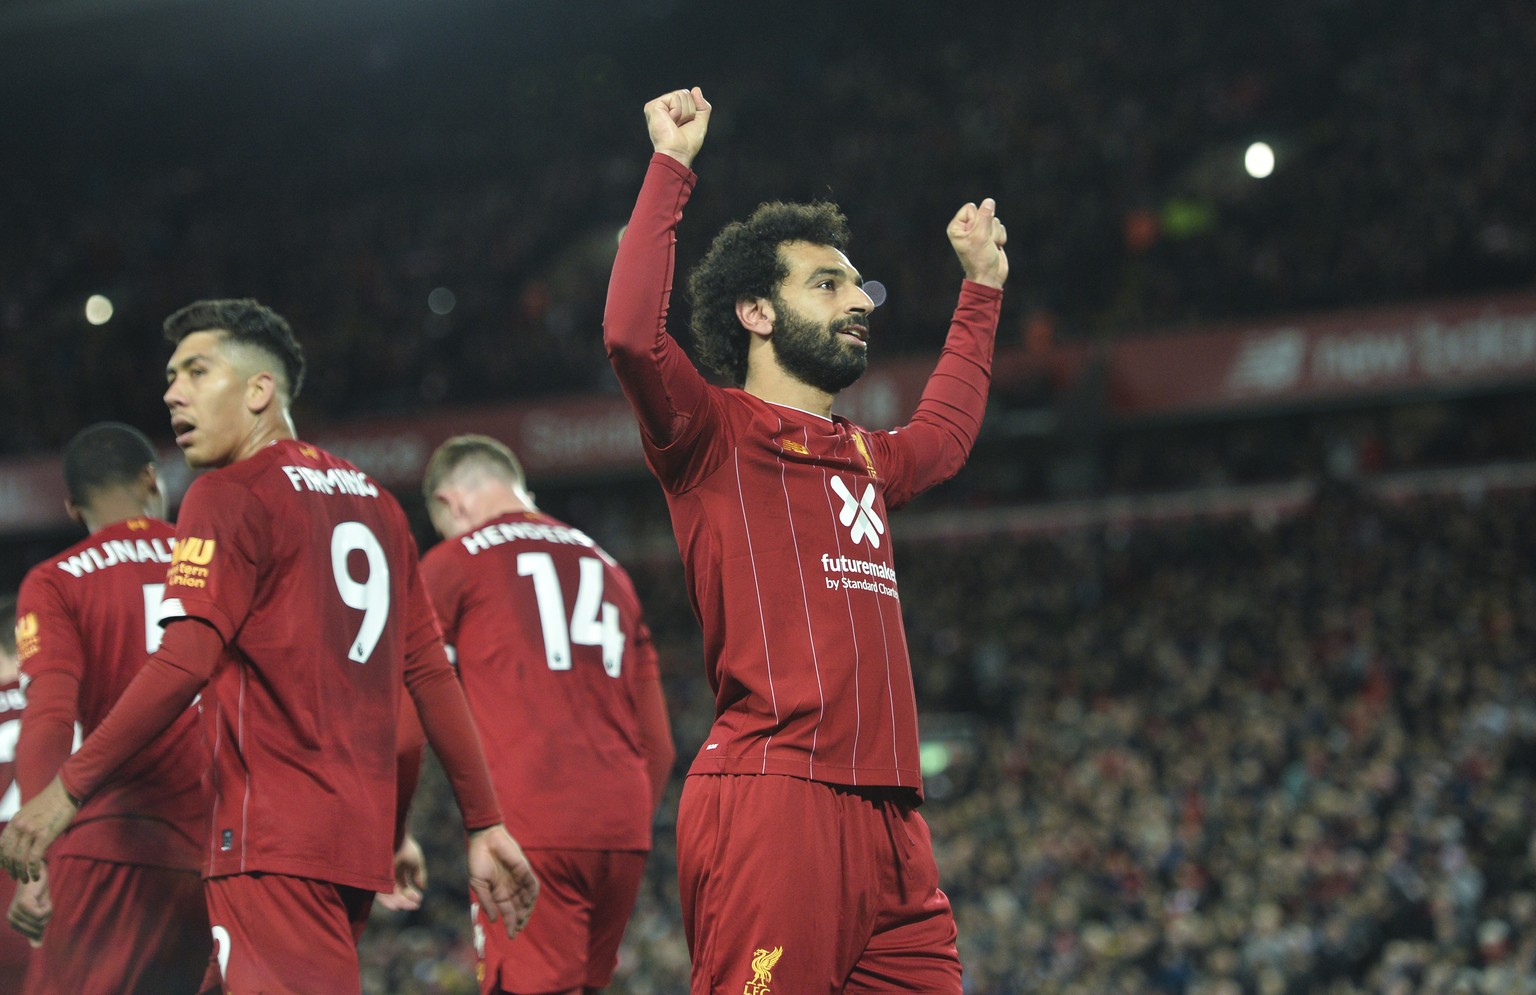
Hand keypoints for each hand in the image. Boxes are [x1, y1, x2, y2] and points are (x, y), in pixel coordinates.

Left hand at [0, 778, 78, 881]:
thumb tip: (23, 837)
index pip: (1, 845)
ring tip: (26, 880)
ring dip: (21, 873)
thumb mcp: (29, 811)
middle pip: (9, 854)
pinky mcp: (45, 835)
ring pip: (20, 859)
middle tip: (16, 877)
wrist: (65, 791)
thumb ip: (23, 824)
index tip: (7, 868)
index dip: (2, 860)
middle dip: (11, 869)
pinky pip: (34, 858)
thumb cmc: (51, 800)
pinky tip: (36, 875)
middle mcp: (19, 827)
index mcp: (15, 821)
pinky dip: (33, 870)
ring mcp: (31, 831)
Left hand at [6, 867, 51, 947]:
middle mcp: (11, 919)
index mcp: (13, 923)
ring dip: (47, 911)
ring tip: (42, 900)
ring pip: (40, 922)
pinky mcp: (22, 904)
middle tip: (42, 904)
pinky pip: (40, 915)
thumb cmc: (38, 895)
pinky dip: (47, 907)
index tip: (40, 910)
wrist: (37, 876)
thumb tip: (37, 947)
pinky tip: (42, 898)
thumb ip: (37, 930)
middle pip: (37, 929)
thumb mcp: (39, 914)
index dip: (43, 923)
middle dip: (46, 918)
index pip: (34, 933)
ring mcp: (16, 911)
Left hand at [375, 833, 426, 911]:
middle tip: (416, 906)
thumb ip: (419, 874)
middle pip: (397, 894)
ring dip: (399, 903)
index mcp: (398, 871)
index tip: (420, 899)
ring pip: (390, 895)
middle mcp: (389, 876)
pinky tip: (396, 907)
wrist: (393, 837)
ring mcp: (382, 877)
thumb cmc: (404, 846)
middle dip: (407, 901)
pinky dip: (388, 902)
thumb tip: (423, 887)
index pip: (404, 888)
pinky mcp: (375, 879)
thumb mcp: (416, 861)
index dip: (411, 895)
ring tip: (408, 907)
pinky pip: (380, 894)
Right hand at [466, 824, 538, 938]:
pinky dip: (531, 894)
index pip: (507, 911)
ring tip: (523, 921)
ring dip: (527, 910)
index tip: (511, 936)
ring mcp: (518, 879)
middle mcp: (510, 888)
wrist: (484, 840)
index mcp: (498, 893)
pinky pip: (532, 884)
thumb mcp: (478, 885)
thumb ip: (486, 902)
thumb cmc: (478, 861)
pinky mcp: (524, 869)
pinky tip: (527, 903)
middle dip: (519, 920)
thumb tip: (493, 920)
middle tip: (518, 930)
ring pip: (527, 898)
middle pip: (519, 908)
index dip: (509, 923)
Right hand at [645, 87, 711, 167]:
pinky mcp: (653, 106)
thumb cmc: (687, 143)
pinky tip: (670, 121)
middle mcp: (663, 107)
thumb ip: (702, 106)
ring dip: (684, 113)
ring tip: (675, 124)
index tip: (685, 125)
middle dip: (689, 111)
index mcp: (672, 110)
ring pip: (681, 94)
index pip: (689, 96)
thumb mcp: (700, 122)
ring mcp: (657, 106)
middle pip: (686, 93)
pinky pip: (675, 97)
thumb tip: (696, 89)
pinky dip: (677, 111)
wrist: (678, 152)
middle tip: (680, 125)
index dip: (693, 111)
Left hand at [947, 198, 1007, 288]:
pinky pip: (1000, 227)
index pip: (970, 208)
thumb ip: (985, 216)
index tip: (976, 235)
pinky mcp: (990, 236)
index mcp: (957, 227)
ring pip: (994, 220)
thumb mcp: (980, 236)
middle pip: (984, 212)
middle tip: (984, 242)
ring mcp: (979, 232)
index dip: (977, 219)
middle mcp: (967, 228)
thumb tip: (989, 201)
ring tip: (989, 246)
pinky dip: (1000, 237)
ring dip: (995, 234)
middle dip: (988, 227)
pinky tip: (995, 247)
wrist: (990, 277)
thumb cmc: (980, 259)